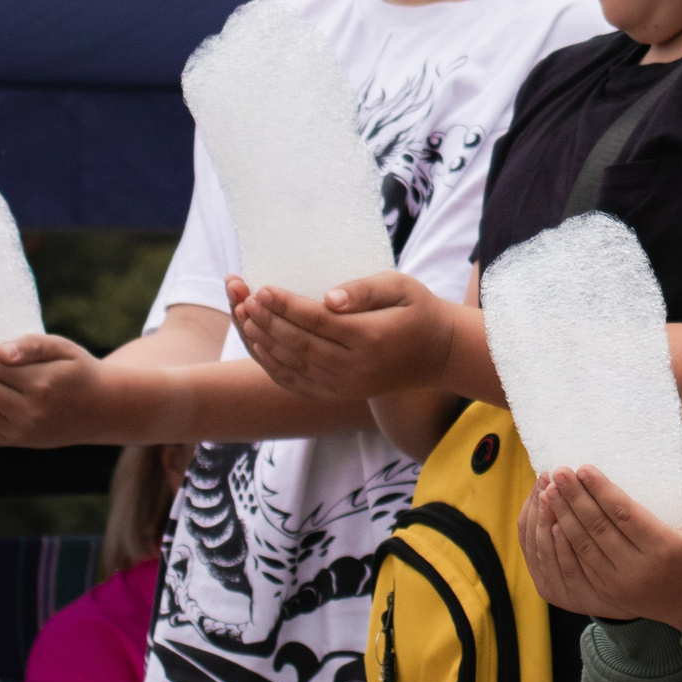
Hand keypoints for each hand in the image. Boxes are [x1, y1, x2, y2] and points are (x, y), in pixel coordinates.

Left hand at [230, 272, 452, 400]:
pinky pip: (298, 384)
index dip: (287, 306)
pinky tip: (258, 346)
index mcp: (371, 338)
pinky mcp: (340, 394)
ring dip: (264, 342)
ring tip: (243, 317)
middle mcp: (356, 368)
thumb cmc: (419, 311)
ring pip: (294, 366)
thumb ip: (366, 290)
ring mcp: (346, 386)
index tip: (262, 289)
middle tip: (243, 300)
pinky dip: (274, 367)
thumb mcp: (402, 287)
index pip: (318, 322)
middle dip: (267, 322)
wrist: (439, 355)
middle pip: (300, 345)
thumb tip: (328, 298)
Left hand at [521, 467, 681, 630]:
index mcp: (663, 550)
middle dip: (574, 497)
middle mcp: (638, 569)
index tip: (583, 468)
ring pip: (584, 544)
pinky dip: (564, 539)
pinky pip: (580, 562)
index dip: (601, 491)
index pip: (624, 515)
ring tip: (548, 488)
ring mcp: (619, 582)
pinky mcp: (607, 591)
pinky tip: (552, 519)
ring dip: (563, 515)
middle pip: (598, 528)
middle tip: (557, 471)